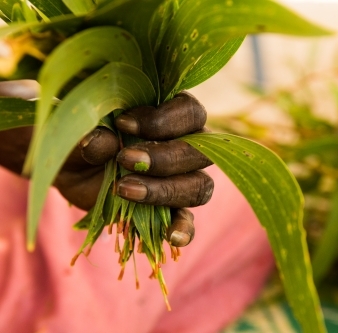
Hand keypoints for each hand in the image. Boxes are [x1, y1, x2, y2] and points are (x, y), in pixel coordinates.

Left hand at [0, 88, 212, 246]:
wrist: (73, 168)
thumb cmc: (84, 137)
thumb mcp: (82, 129)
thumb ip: (94, 132)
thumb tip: (102, 141)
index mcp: (172, 116)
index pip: (190, 112)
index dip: (165, 120)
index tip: (123, 124)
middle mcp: (185, 146)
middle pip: (199, 152)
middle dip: (165, 157)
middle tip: (125, 159)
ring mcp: (182, 180)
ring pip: (198, 186)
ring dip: (166, 190)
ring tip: (125, 190)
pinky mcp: (170, 210)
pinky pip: (188, 220)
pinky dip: (184, 229)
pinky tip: (172, 237)